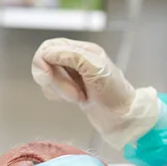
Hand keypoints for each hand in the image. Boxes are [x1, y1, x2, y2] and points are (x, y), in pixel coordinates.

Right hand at [32, 38, 159, 148]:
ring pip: (48, 77)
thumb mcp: (96, 68)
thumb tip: (47, 54)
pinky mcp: (70, 89)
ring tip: (79, 97)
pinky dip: (59, 95)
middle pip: (46, 63)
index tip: (47, 77)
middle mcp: (76, 59)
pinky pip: (51, 89)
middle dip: (56, 80)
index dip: (43, 62)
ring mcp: (73, 75)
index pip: (49, 47)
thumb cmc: (115, 93)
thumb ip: (71, 56)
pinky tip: (76, 100)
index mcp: (83, 49)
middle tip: (74, 93)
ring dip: (60, 89)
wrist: (123, 118)